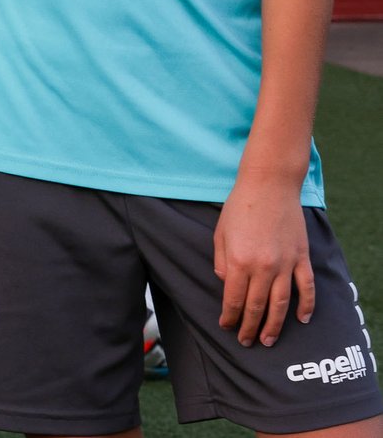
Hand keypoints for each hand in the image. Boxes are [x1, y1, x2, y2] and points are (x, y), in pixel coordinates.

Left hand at [215, 171, 314, 344]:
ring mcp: (286, 263)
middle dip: (250, 327)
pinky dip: (306, 305)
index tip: (227, 326)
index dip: (230, 316)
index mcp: (239, 261)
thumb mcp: (220, 233)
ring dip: (275, 325)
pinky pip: (306, 287)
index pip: (234, 299)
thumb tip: (226, 283)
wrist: (269, 186)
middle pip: (257, 306)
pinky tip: (303, 320)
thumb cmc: (239, 207)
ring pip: (282, 303)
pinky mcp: (301, 257)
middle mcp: (263, 267)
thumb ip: (222, 261)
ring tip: (269, 340)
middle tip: (246, 341)